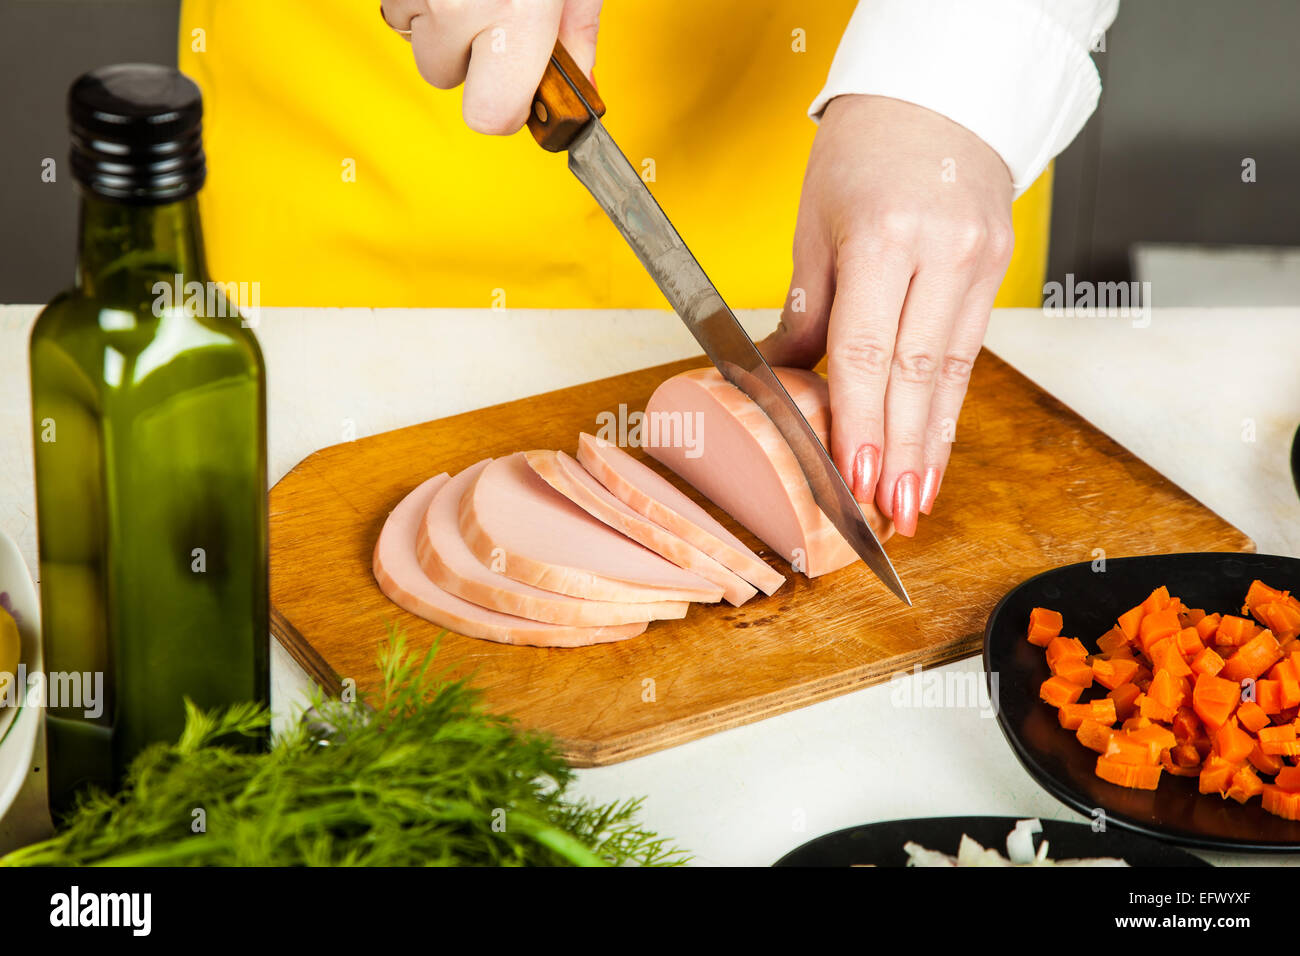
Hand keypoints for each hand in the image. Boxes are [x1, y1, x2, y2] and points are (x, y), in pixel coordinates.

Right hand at [382, 0, 602, 132]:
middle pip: (443, 78)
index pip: (490, 116)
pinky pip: (398, 7)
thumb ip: (578, 33)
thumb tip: (579, 88)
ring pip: (416, 40)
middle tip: (494, 15)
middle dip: (466, 56)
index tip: (517, 92)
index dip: (505, 108)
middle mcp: (458, 5)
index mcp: (516, 14)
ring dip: (440, 24)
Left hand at [760, 94, 1014, 536]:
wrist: (939, 94)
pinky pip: (967, 355)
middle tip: (888, 518)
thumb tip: (777, 385)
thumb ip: (805, 313)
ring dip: (930, 447)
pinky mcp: (997, 272)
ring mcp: (980, 263)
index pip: (869, 351)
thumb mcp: (815, 225)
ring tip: (914, 504)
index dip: (860, 423)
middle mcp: (943, 253)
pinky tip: (932, 452)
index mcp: (885, 235)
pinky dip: (946, 410)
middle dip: (902, 455)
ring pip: (951, 375)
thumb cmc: (862, 151)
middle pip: (919, 376)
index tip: (852, 480)